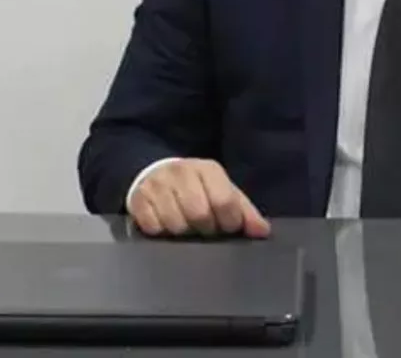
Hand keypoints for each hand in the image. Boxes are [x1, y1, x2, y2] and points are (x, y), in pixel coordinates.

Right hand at [129, 158, 270, 237]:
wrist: (156, 173)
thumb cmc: (197, 187)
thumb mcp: (223, 192)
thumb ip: (245, 212)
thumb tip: (262, 231)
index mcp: (208, 169)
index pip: (224, 201)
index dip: (229, 222)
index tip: (227, 227)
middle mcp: (182, 172)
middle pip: (199, 215)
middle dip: (205, 229)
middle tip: (204, 229)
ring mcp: (157, 184)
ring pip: (176, 224)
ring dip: (183, 232)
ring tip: (185, 226)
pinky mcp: (138, 199)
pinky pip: (153, 227)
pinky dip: (161, 232)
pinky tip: (165, 225)